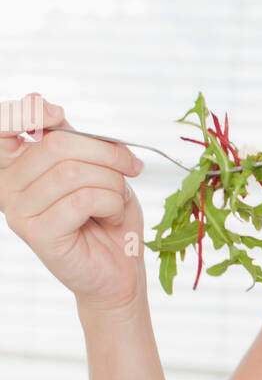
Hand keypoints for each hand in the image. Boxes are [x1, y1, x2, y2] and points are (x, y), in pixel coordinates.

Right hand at [0, 93, 146, 313]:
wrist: (120, 268)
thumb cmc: (108, 215)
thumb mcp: (95, 167)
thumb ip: (73, 139)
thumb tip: (52, 112)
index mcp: (18, 164)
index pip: (3, 126)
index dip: (27, 112)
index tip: (57, 114)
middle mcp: (9, 186)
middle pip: (55, 145)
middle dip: (106, 152)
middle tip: (130, 166)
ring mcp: (19, 211)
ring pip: (72, 172)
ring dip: (111, 182)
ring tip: (117, 199)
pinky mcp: (38, 234)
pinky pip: (81, 200)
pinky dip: (111, 204)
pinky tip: (112, 217)